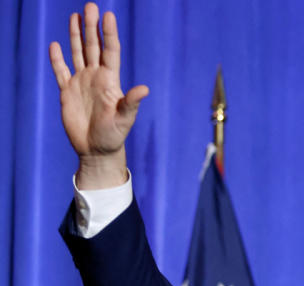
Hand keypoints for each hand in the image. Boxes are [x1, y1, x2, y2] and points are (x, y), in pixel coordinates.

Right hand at [48, 2, 147, 188]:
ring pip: (78, 54)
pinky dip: (57, 59)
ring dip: (77, 36)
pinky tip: (55, 45)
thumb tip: (144, 89)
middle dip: (91, 27)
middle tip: (90, 6)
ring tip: (75, 16)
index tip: (108, 15)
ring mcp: (81, 83)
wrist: (97, 150)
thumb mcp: (125, 119)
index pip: (110, 51)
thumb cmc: (114, 136)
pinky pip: (61, 71)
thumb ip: (131, 102)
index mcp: (110, 81)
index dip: (109, 33)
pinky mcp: (68, 92)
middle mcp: (96, 77)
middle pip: (93, 47)